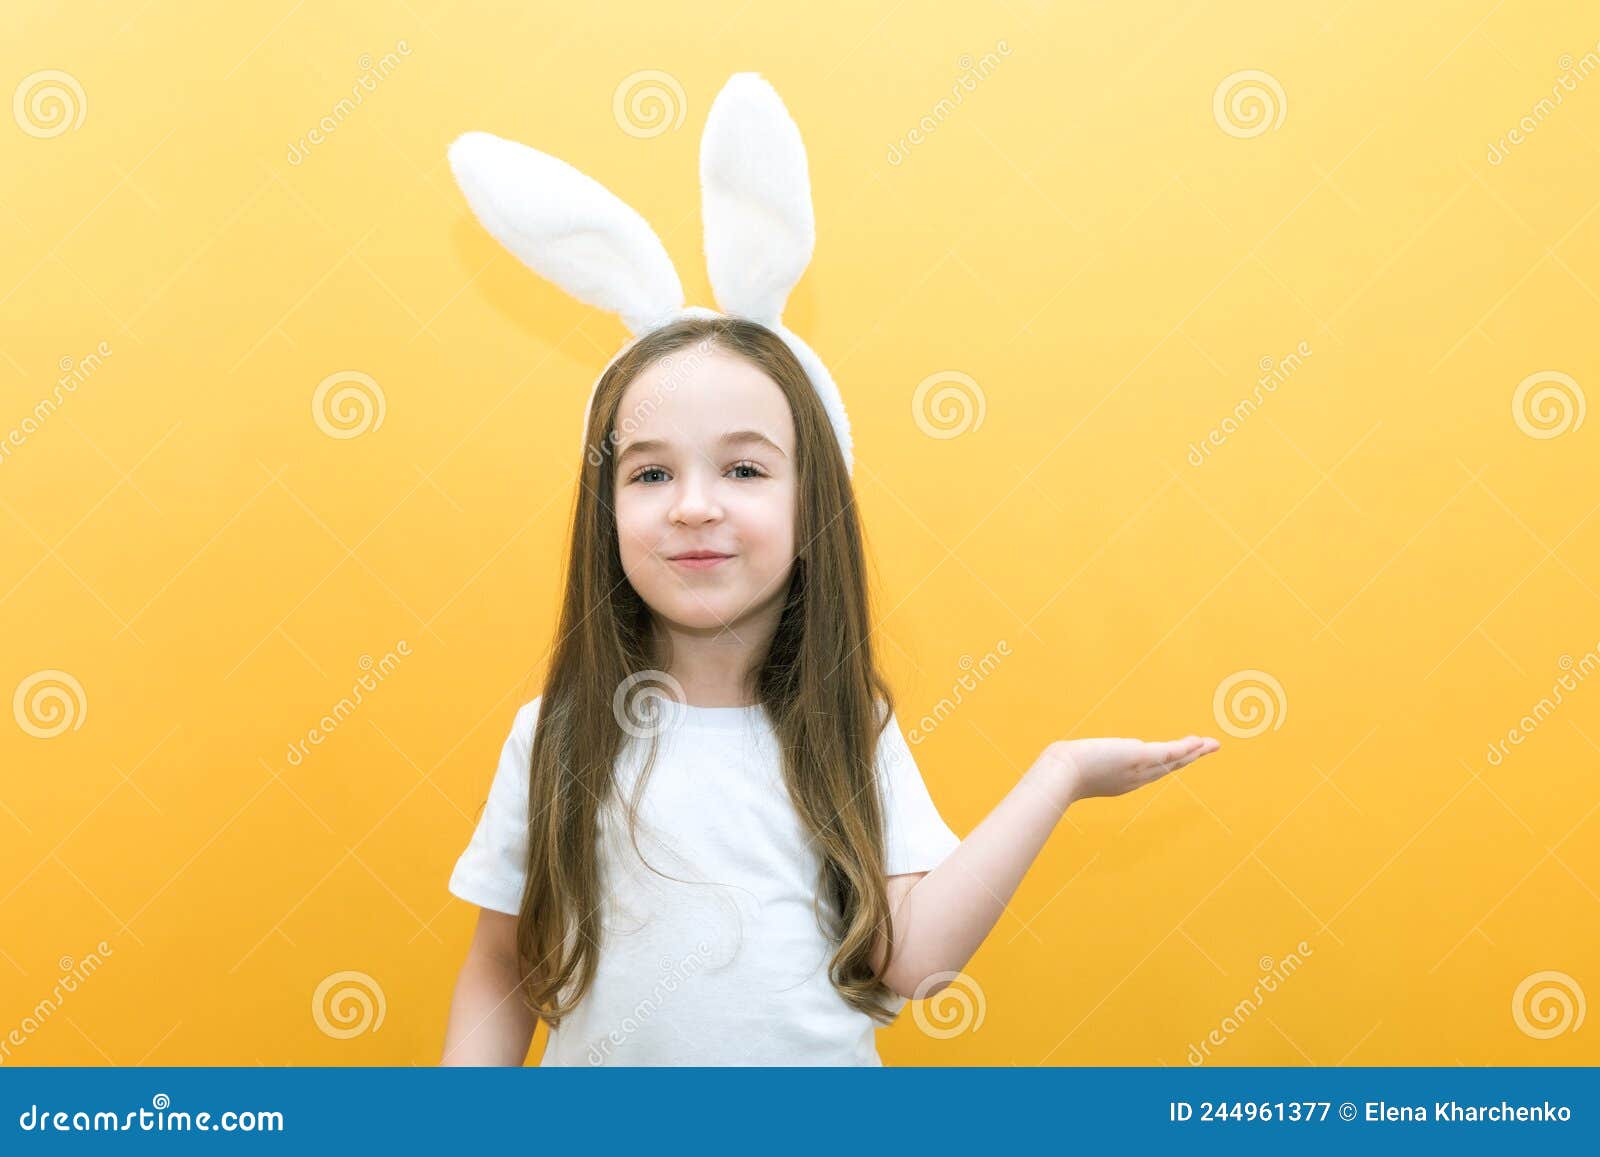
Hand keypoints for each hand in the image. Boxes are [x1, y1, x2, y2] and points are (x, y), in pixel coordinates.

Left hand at [1035, 735, 1220, 804]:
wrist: (1061, 775)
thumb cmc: (1059, 771)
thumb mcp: (1074, 765)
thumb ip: (1078, 761)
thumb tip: (1070, 752)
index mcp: (1121, 781)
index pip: (1149, 771)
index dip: (1167, 764)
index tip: (1180, 757)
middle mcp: (1134, 779)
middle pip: (1168, 768)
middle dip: (1189, 758)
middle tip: (1207, 749)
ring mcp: (1138, 769)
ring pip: (1173, 760)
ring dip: (1194, 752)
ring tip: (1212, 744)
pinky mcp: (1139, 757)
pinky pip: (1169, 752)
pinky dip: (1186, 748)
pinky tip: (1198, 742)